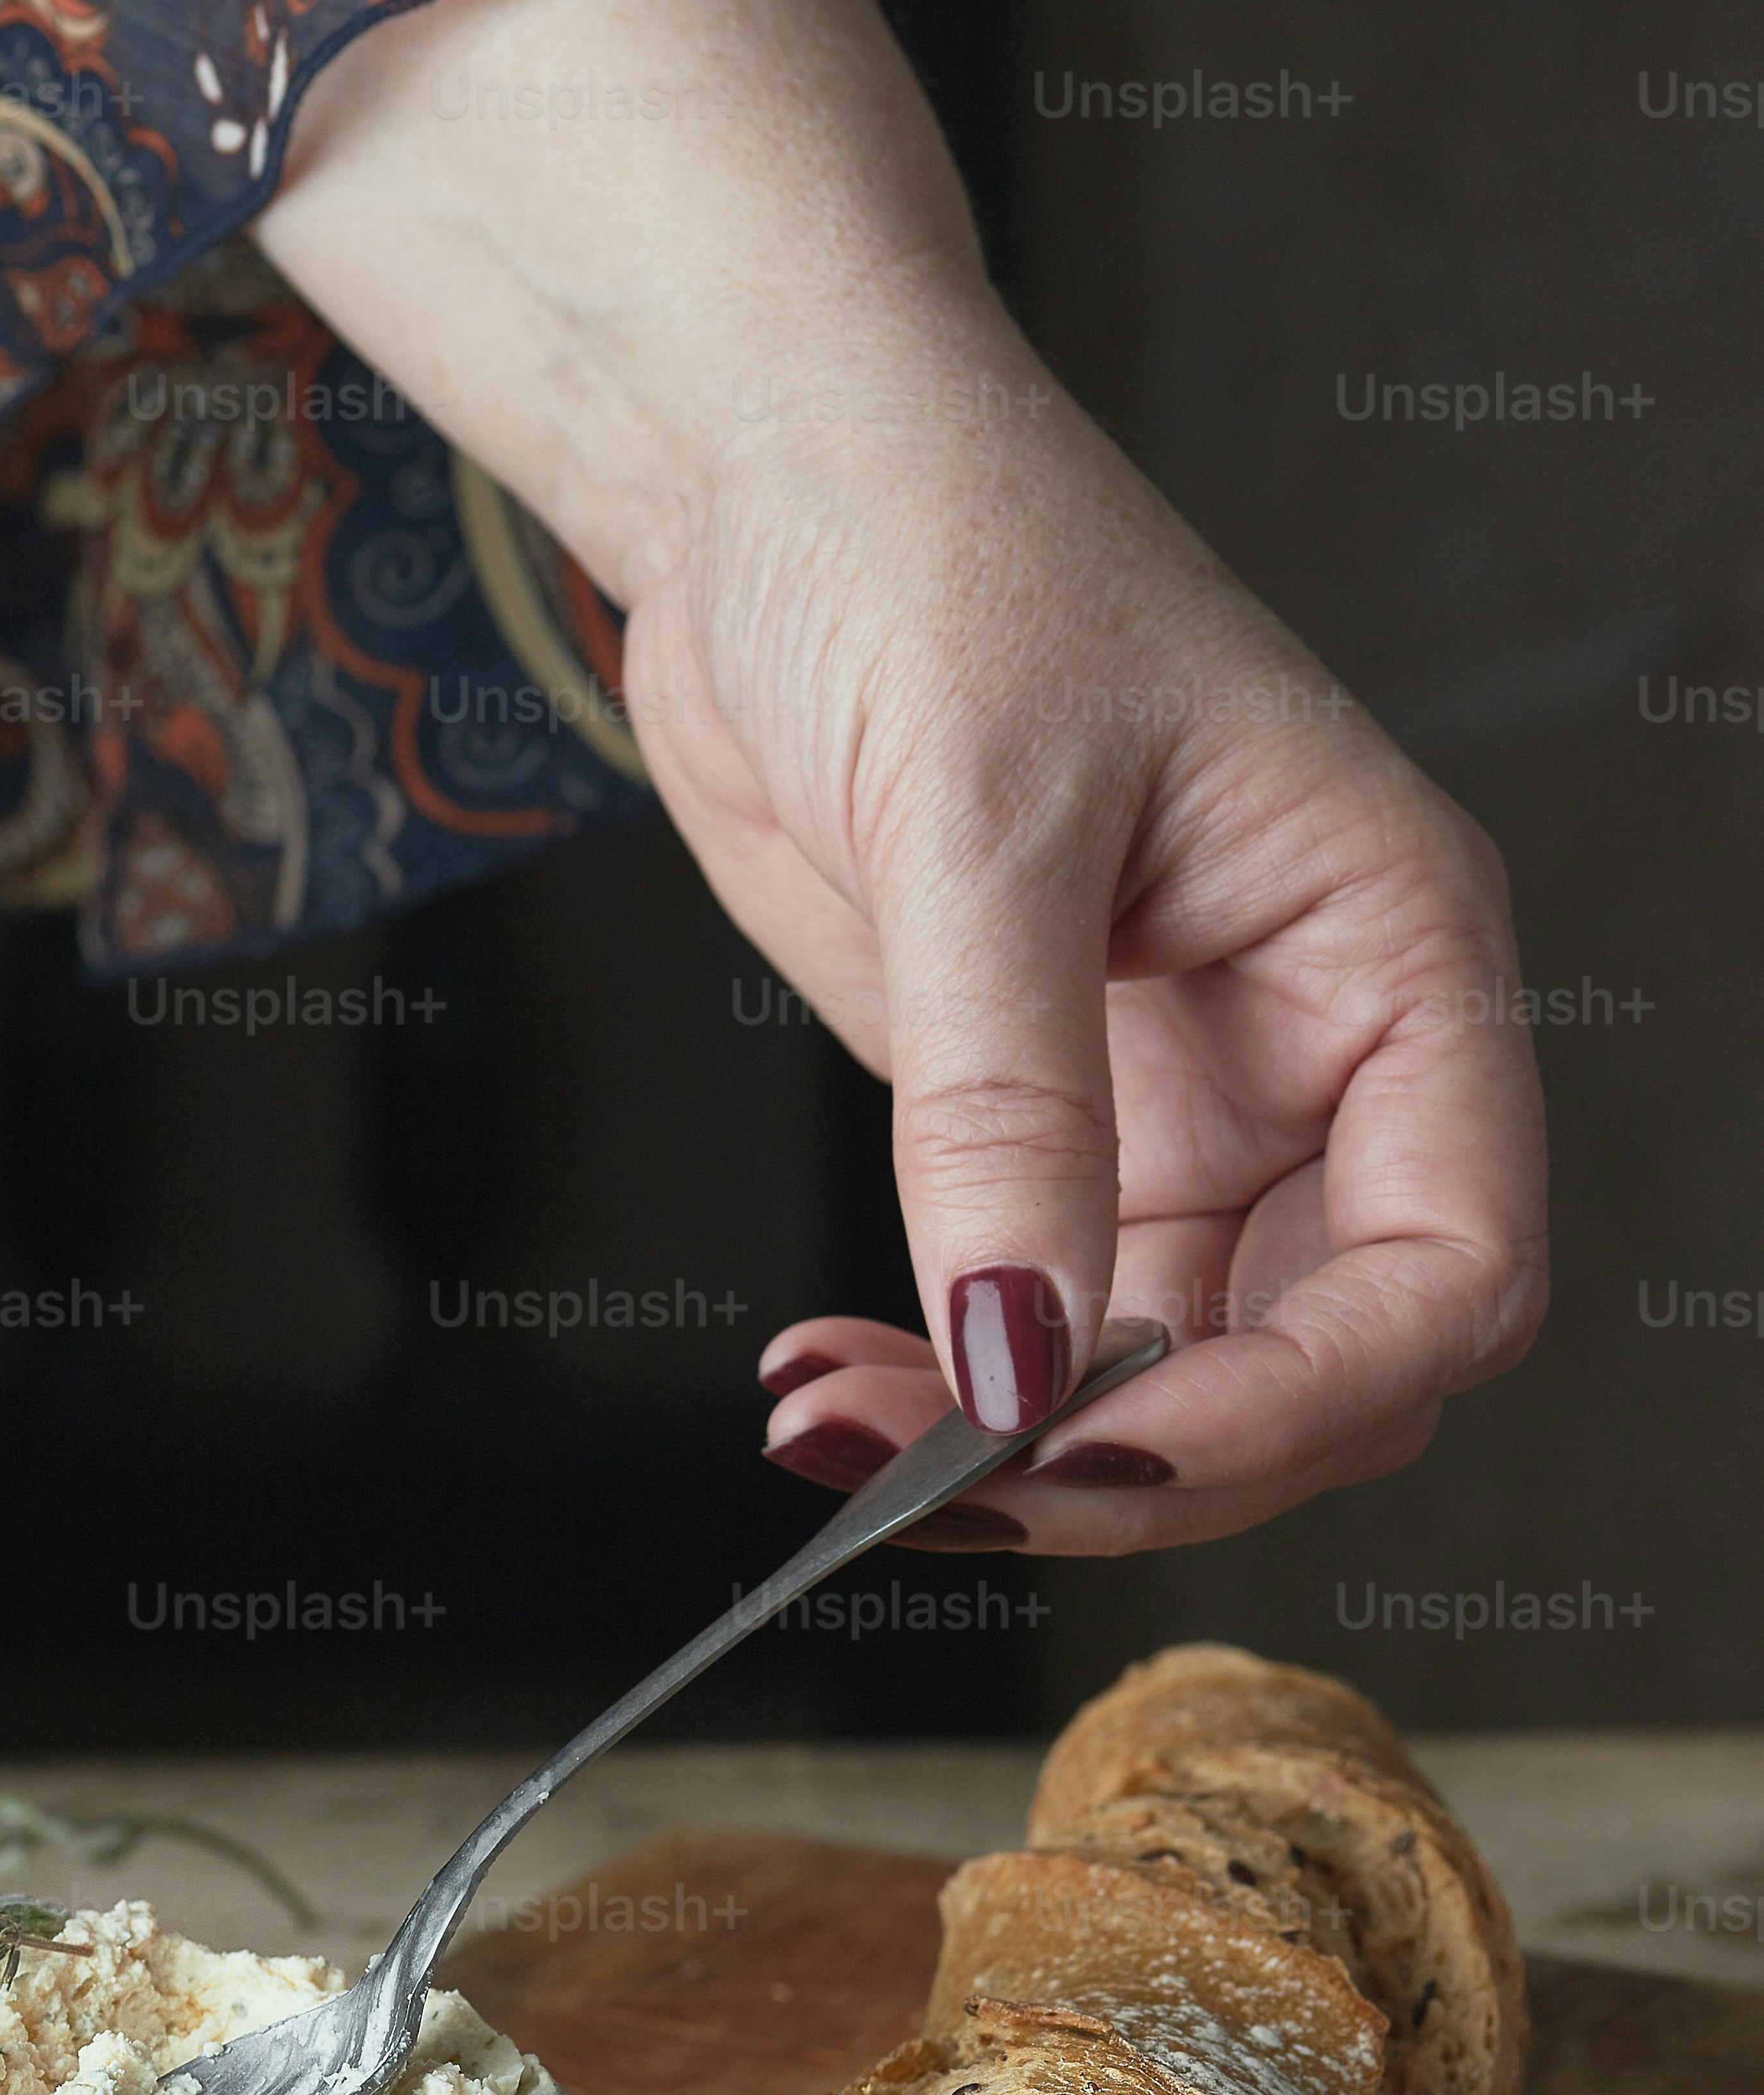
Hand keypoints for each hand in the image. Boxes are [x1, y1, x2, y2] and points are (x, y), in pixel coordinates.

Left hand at [627, 388, 1547, 1548]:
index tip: (1106, 1445)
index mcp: (1389, 951)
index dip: (1298, 1401)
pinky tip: (829, 1381)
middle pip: (1317, 1372)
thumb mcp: (981, 821)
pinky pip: (1042, 1336)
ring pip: (1169, 1386)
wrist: (777, 483)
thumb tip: (1017, 1358)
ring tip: (835, 1435)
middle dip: (1138, 1459)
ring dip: (1014, 1452)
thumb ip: (1009, 1111)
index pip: (1446, 1271)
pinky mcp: (1054, 1141)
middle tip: (936, 1482)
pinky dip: (943, 1393)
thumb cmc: (934, 548)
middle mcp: (1317, 1057)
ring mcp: (1186, 1115)